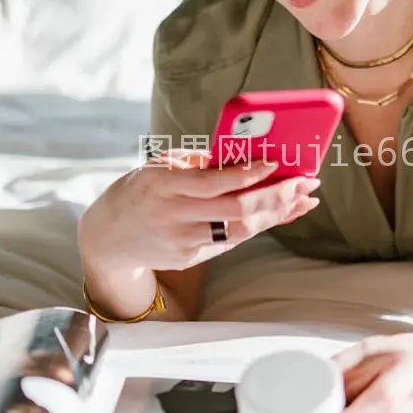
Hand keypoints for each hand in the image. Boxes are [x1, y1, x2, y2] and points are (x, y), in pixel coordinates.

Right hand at [78, 149, 319, 275]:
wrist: (108, 238)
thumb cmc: (140, 191)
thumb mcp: (158, 167)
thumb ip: (197, 162)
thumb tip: (244, 154)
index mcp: (162, 184)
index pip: (213, 181)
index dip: (248, 174)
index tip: (276, 162)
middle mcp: (173, 215)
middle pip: (236, 211)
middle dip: (276, 196)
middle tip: (305, 182)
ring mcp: (182, 240)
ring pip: (240, 230)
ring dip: (277, 214)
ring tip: (303, 199)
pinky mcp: (189, 257)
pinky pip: (231, 240)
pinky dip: (260, 226)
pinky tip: (281, 213)